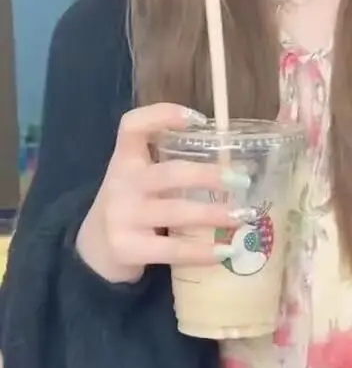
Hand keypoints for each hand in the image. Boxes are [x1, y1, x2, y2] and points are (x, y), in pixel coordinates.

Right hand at [76, 104, 246, 284]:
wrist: (92, 251)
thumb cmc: (130, 207)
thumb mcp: (137, 179)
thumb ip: (169, 168)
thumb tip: (231, 165)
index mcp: (125, 160)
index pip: (133, 126)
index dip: (162, 115)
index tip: (198, 119)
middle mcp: (121, 184)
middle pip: (170, 174)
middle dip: (208, 176)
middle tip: (241, 180)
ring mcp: (123, 216)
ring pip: (176, 212)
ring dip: (213, 214)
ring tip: (242, 217)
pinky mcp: (127, 247)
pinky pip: (172, 249)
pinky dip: (201, 251)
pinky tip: (224, 253)